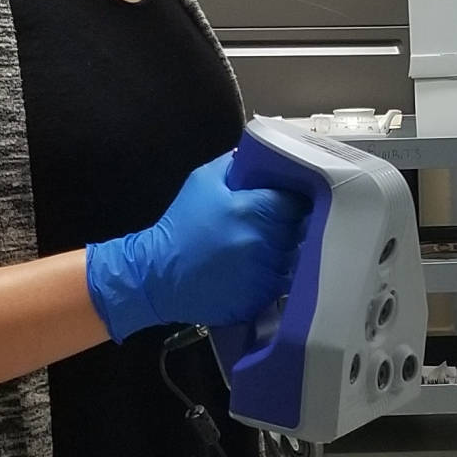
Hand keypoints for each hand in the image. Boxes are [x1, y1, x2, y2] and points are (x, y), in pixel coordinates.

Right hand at [84, 152, 308, 339]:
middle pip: (298, 231)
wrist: (157, 275)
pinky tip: (252, 270)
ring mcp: (263, 273)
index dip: (294, 202)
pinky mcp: (260, 297)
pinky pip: (282, 282)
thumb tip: (267, 158)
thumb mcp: (203, 182)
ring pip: (293, 258)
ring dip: (282, 252)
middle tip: (269, 226)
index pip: (296, 203)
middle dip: (288, 227)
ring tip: (258, 249)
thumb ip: (237, 164)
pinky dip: (273, 275)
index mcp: (251, 210)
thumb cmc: (180, 225)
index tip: (286, 203)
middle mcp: (262, 242)